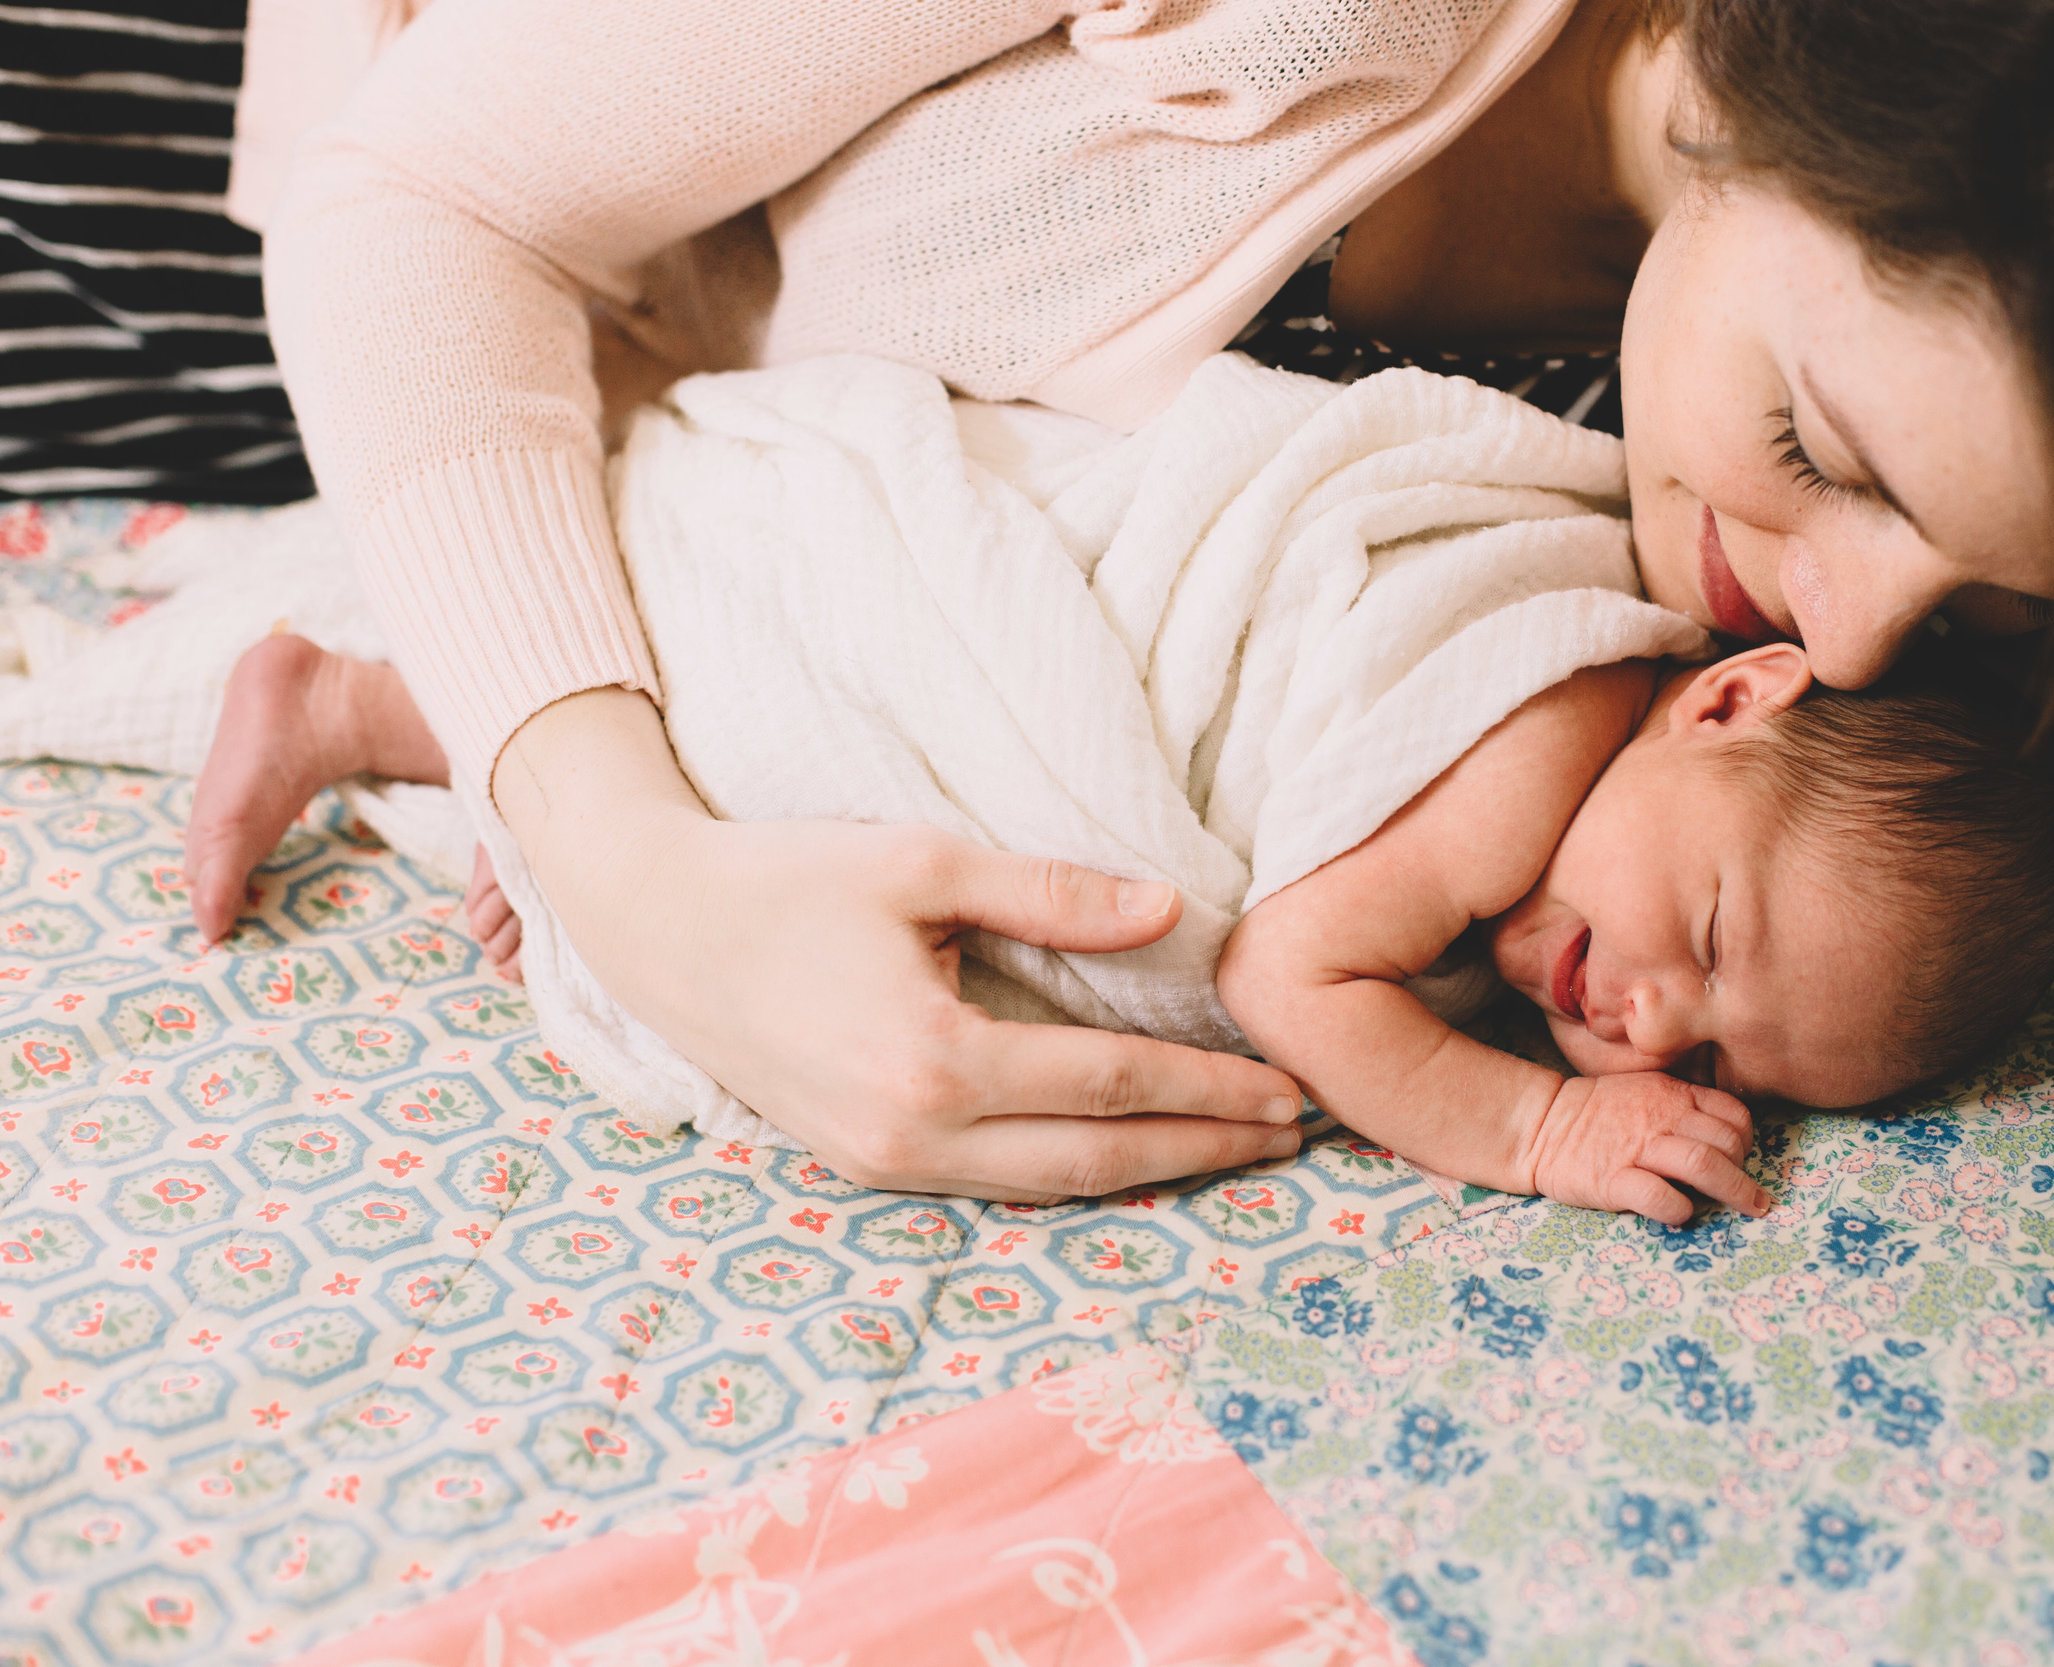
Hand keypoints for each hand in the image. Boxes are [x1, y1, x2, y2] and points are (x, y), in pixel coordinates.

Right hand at [497, 690, 1304, 1201]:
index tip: (1285, 1087)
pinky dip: (1075, 1175)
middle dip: (1201, 1149)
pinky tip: (1127, 1153)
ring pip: (1048, 1188)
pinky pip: (995, 1186)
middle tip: (1290, 1138)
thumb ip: (1051, 895)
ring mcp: (884, 1163)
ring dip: (1149, 1173)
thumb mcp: (922, 863)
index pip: (1110, 1083)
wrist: (657, 930)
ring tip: (1231, 1150)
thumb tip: (1172, 912)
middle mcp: (912, 1135)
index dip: (1206, 1088)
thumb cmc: (787, 880)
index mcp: (934, 1060)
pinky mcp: (865, 1165)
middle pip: (1095, 1159)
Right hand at [1525, 1071, 1768, 1224]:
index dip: (1747, 1140)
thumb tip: (1727, 1141)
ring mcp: (1637, 1149)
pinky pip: (1661, 1198)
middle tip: (1749, 1194)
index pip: (1733, 1115)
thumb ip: (1686, 1107)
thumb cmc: (1600, 1114)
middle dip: (1745, 1173)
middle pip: (1726, 1143)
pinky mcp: (1614, 1181)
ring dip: (1734, 1191)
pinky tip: (1682, 1214)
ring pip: (1703, 1166)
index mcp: (1673, 1095)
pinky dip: (1681, 1210)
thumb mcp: (1647, 1091)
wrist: (1542, 1125)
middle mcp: (1661, 1118)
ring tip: (1748, 1209)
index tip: (1741, 1158)